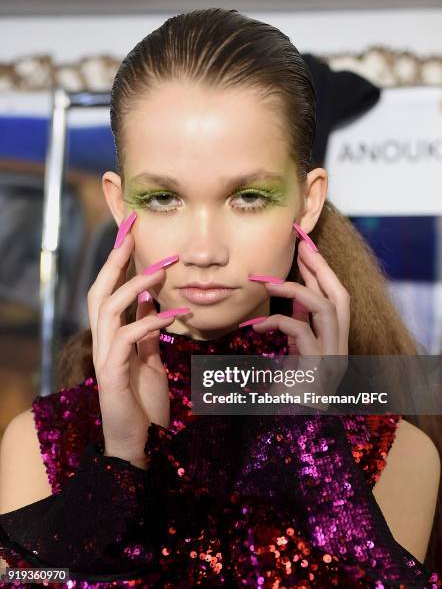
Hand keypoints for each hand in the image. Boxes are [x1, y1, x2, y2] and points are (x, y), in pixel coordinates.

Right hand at [87, 231, 187, 465]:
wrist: (141, 444)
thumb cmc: (143, 402)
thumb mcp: (149, 359)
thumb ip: (147, 331)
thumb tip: (151, 301)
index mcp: (111, 338)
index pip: (109, 292)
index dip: (117, 263)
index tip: (129, 235)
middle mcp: (102, 344)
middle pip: (99, 292)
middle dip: (115, 261)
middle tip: (132, 235)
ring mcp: (104, 358)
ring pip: (108, 309)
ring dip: (135, 285)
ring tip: (162, 269)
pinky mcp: (111, 375)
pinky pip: (126, 338)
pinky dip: (149, 321)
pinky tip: (172, 314)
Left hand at [250, 240, 349, 405]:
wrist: (288, 433)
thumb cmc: (287, 397)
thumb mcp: (293, 354)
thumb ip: (296, 327)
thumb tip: (289, 297)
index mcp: (334, 344)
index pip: (335, 300)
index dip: (321, 274)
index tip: (306, 251)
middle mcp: (339, 350)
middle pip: (342, 297)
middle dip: (322, 269)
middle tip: (303, 247)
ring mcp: (332, 360)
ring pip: (328, 309)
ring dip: (298, 290)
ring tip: (270, 284)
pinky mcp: (317, 369)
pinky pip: (301, 332)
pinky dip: (278, 322)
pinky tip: (256, 326)